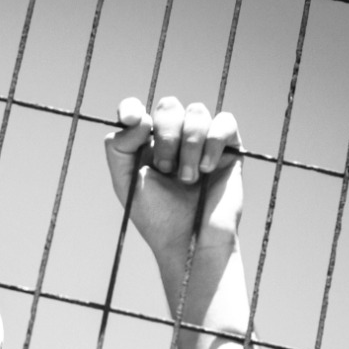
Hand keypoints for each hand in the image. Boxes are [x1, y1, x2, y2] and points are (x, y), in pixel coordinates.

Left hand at [104, 96, 242, 262]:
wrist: (190, 242)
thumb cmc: (157, 218)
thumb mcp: (126, 183)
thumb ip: (119, 148)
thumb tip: (140, 119)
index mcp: (146, 144)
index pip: (137, 110)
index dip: (131, 107)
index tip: (131, 119)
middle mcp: (174, 138)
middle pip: (169, 106)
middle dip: (166, 134)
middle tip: (166, 168)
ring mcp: (203, 141)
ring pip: (197, 111)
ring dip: (190, 145)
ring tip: (188, 179)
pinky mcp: (229, 148)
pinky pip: (225, 122)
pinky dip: (214, 142)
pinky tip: (208, 170)